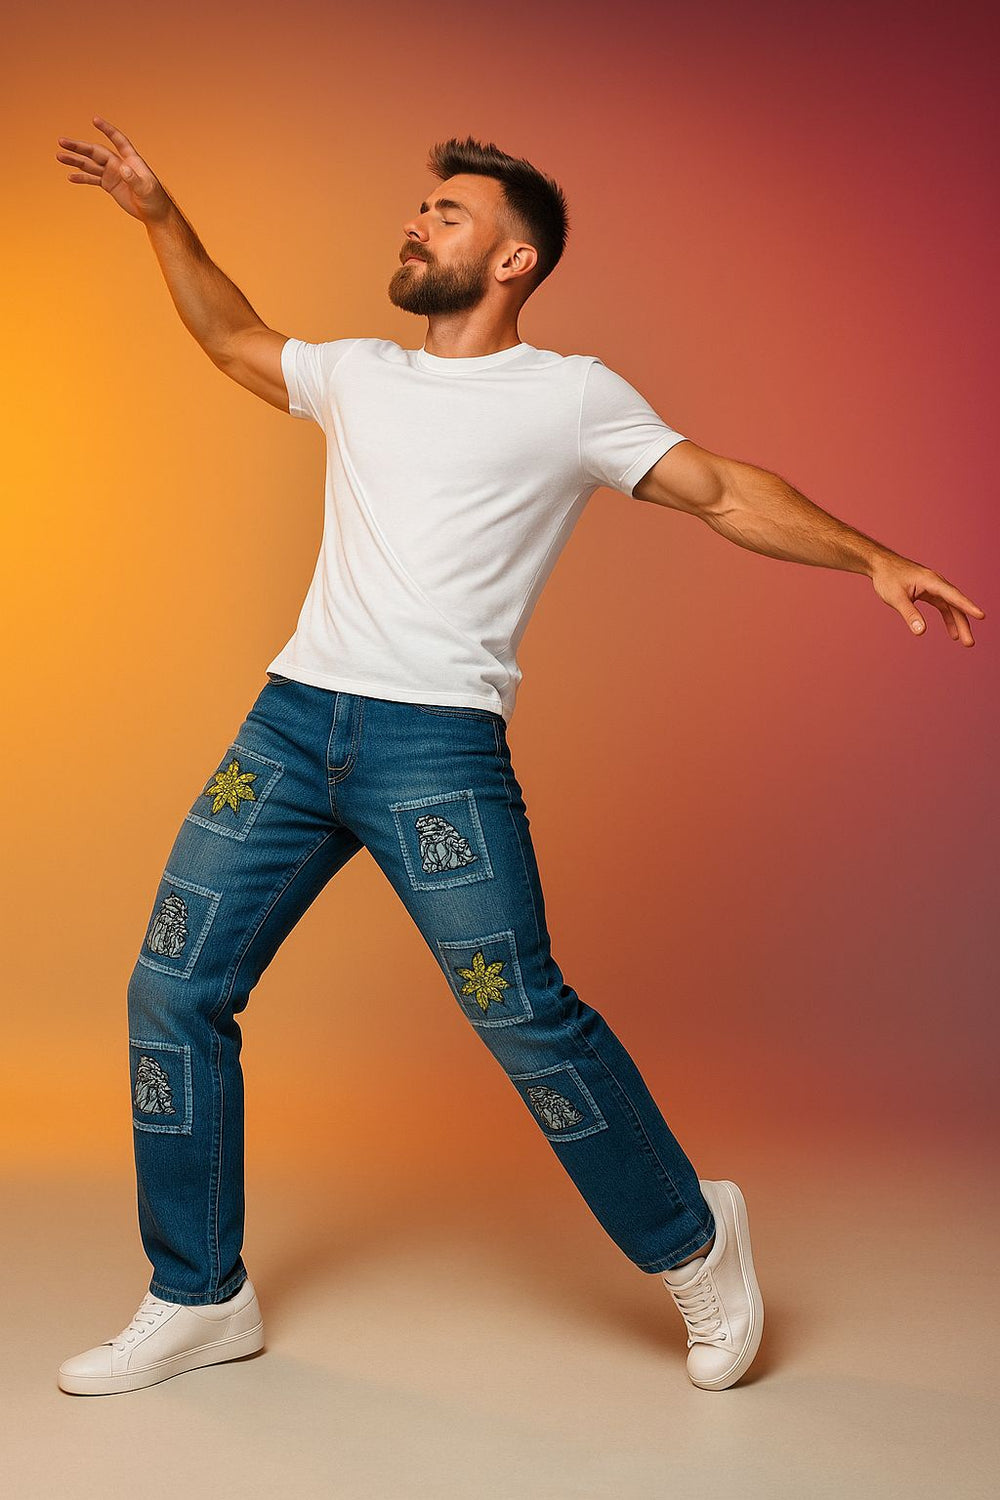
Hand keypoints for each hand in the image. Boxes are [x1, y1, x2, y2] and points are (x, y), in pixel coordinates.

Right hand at [55, 115, 169, 223]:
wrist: (154, 214)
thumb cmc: (155, 200)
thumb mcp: (146, 189)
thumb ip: (134, 179)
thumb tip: (123, 168)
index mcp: (131, 160)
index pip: (118, 140)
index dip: (107, 130)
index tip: (95, 120)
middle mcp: (119, 163)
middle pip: (96, 152)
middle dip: (80, 147)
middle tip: (62, 141)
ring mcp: (113, 174)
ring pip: (91, 164)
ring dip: (76, 160)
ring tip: (59, 156)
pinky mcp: (109, 185)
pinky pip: (93, 179)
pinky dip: (82, 177)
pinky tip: (70, 176)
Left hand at [870, 555, 984, 644]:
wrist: (880, 565)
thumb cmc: (887, 578)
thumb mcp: (896, 598)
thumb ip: (909, 614)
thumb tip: (921, 631)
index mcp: (931, 581)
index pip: (953, 596)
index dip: (967, 606)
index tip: (981, 615)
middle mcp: (936, 583)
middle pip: (955, 604)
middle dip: (964, 623)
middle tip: (969, 643)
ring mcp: (933, 587)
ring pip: (951, 606)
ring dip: (958, 622)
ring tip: (964, 641)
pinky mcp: (928, 591)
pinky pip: (943, 605)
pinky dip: (948, 617)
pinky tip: (952, 631)